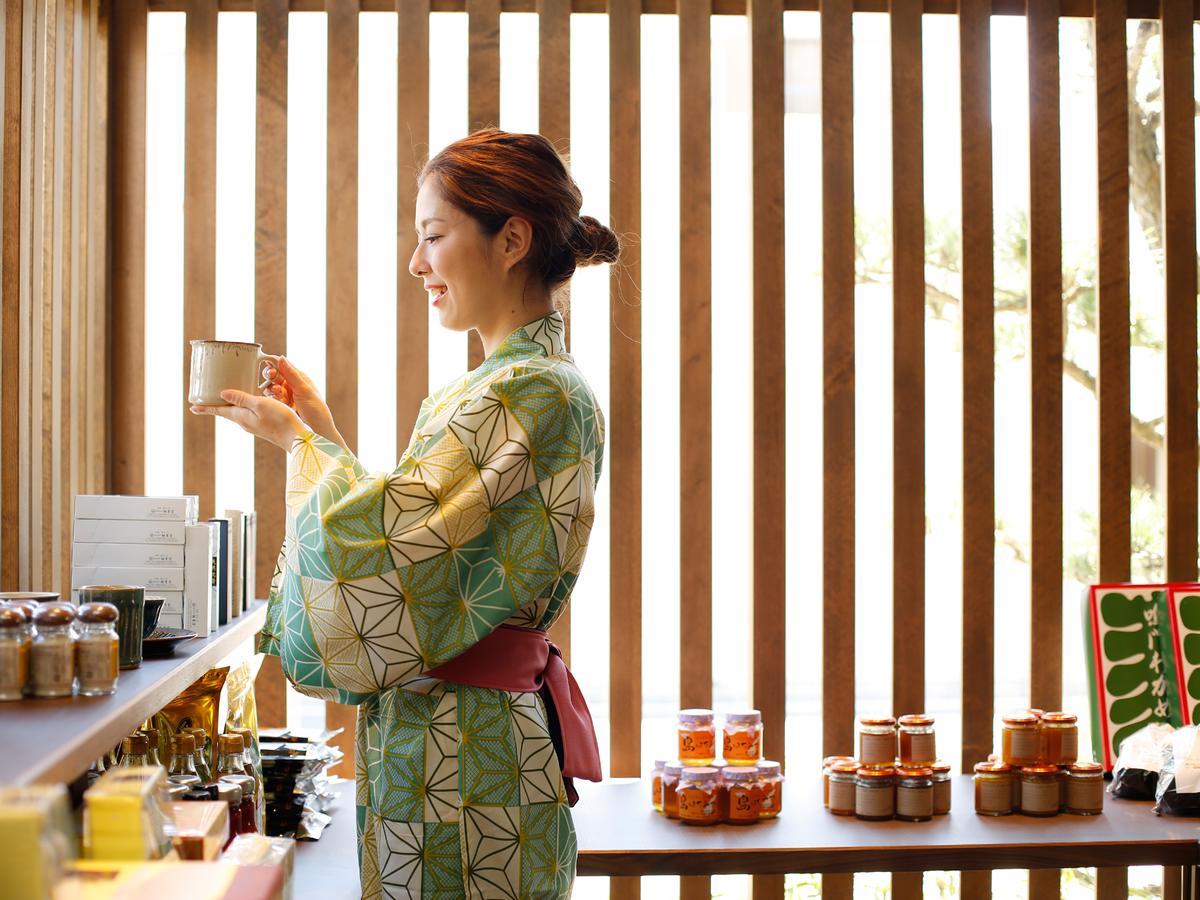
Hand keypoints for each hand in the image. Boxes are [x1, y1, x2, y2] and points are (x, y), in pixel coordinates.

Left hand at [190, 390, 307, 449]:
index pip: (218, 411)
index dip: (205, 408)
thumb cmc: (279, 419)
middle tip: (205, 399)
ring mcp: (254, 425)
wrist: (297, 438)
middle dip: (216, 405)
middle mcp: (245, 422)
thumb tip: (222, 394)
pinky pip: (248, 414)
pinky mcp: (263, 425)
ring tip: (224, 398)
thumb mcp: (259, 404)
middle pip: (226, 411)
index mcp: (241, 416)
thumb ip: (241, 398)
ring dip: (229, 405)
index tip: (192, 407)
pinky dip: (243, 406)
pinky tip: (248, 402)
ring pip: (237, 412)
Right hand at [260, 357, 345, 449]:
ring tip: (278, 394)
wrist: (318, 433)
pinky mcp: (280, 407)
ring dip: (272, 389)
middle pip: (274, 376)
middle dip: (271, 377)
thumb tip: (281, 358)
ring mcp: (285, 397)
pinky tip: (275, 402)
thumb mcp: (305, 391)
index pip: (283, 366)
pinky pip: (270, 399)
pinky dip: (271, 399)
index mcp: (300, 379)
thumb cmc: (317, 411)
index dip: (273, 363)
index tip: (263, 361)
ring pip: (270, 388)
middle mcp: (292, 386)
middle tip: (271, 378)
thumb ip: (292, 375)